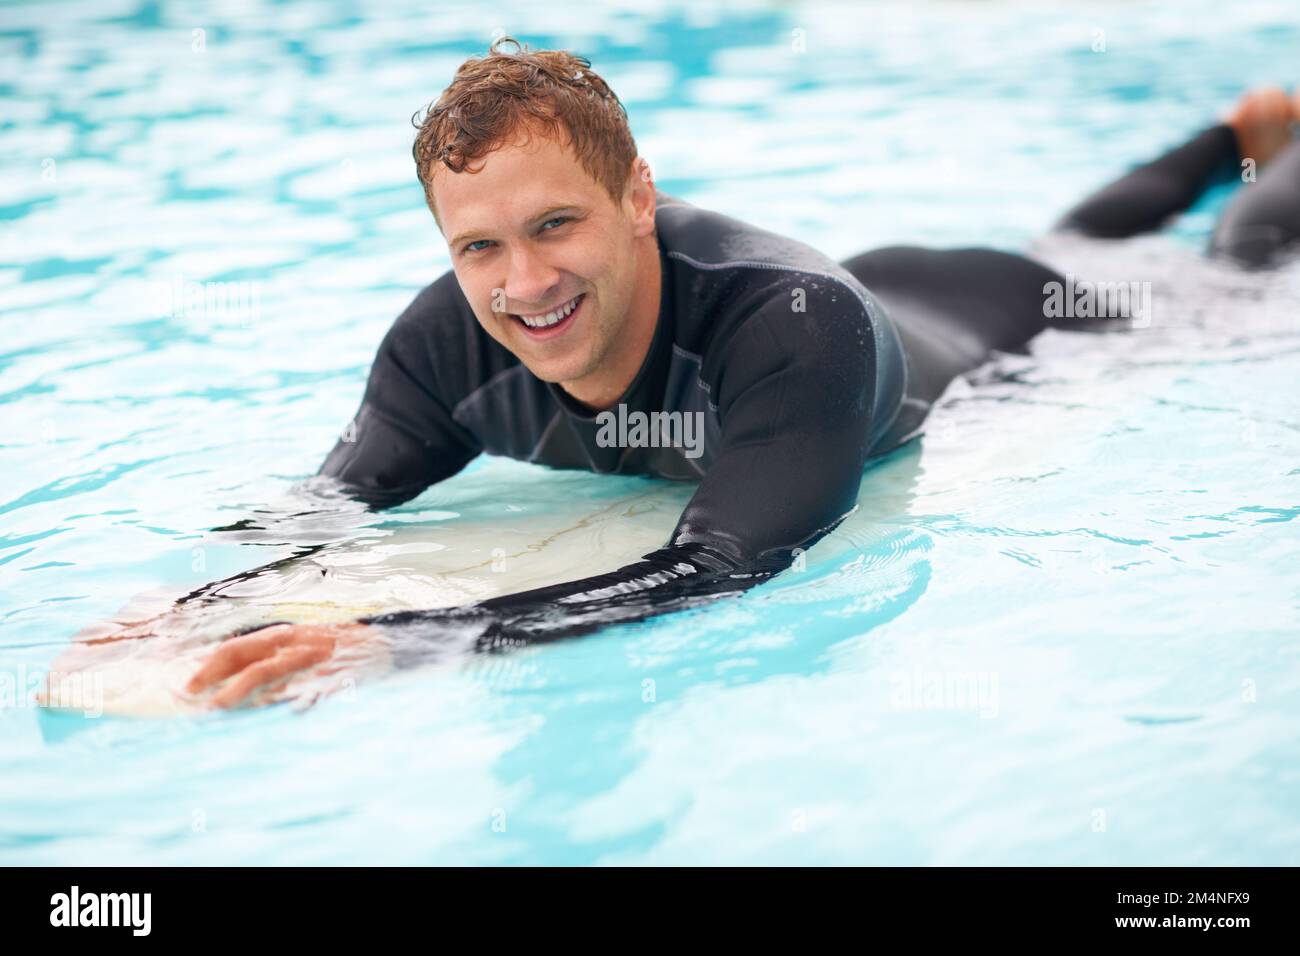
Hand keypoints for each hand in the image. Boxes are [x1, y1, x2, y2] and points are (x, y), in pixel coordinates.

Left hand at [185, 621, 382, 709]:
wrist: (384, 645)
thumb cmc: (339, 648)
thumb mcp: (303, 643)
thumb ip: (274, 656)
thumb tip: (236, 675)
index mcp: (284, 635)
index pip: (238, 647)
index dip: (210, 666)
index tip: (190, 686)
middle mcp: (293, 644)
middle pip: (246, 656)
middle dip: (214, 675)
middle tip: (191, 698)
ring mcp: (311, 660)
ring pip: (267, 671)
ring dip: (238, 690)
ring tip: (217, 708)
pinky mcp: (330, 677)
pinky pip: (303, 689)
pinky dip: (284, 699)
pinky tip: (271, 712)